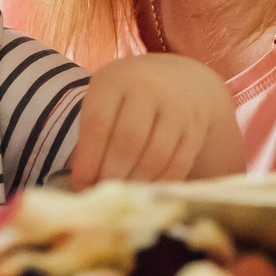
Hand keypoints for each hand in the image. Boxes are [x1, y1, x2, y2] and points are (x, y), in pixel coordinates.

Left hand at [69, 54, 246, 187]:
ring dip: (135, 183)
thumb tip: (83, 184)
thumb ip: (94, 132)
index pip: (97, 125)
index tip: (79, 185)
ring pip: (154, 157)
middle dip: (110, 175)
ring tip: (122, 195)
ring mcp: (176, 108)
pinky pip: (178, 165)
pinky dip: (159, 183)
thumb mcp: (107, 97)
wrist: (182, 79)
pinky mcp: (196, 129)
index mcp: (115, 80)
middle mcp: (148, 89)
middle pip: (127, 143)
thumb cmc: (130, 96)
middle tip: (101, 195)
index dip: (87, 161)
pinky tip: (146, 192)